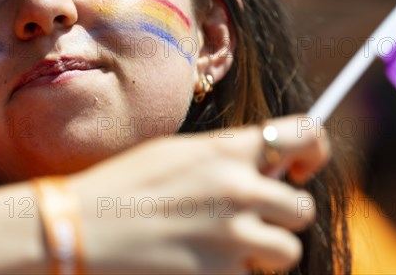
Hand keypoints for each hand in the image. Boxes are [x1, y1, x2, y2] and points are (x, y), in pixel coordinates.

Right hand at [69, 115, 329, 273]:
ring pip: (286, 252)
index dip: (314, 151)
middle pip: (302, 209)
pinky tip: (196, 261)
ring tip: (224, 246)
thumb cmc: (123, 186)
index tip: (300, 169)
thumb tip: (267, 167)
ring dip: (264, 252)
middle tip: (252, 219)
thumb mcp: (177, 154)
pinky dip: (232, 273)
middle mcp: (240, 191)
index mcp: (228, 151)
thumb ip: (226, 158)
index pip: (304, 134)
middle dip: (283, 217)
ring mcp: (234, 238)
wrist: (81, 230)